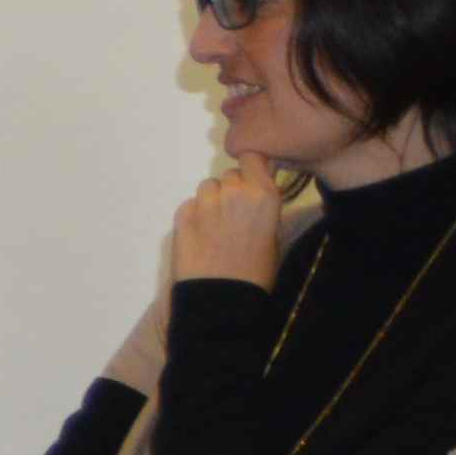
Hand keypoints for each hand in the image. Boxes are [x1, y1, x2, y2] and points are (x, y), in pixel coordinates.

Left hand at [171, 160, 295, 293]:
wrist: (222, 297)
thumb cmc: (257, 271)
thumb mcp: (273, 233)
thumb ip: (262, 204)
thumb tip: (254, 189)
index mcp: (263, 194)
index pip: (252, 157)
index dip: (250, 168)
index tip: (250, 180)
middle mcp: (233, 191)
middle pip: (230, 175)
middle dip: (232, 189)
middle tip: (233, 214)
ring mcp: (204, 202)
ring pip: (208, 187)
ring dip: (211, 200)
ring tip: (216, 227)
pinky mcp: (181, 214)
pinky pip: (189, 204)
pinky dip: (194, 214)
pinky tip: (200, 236)